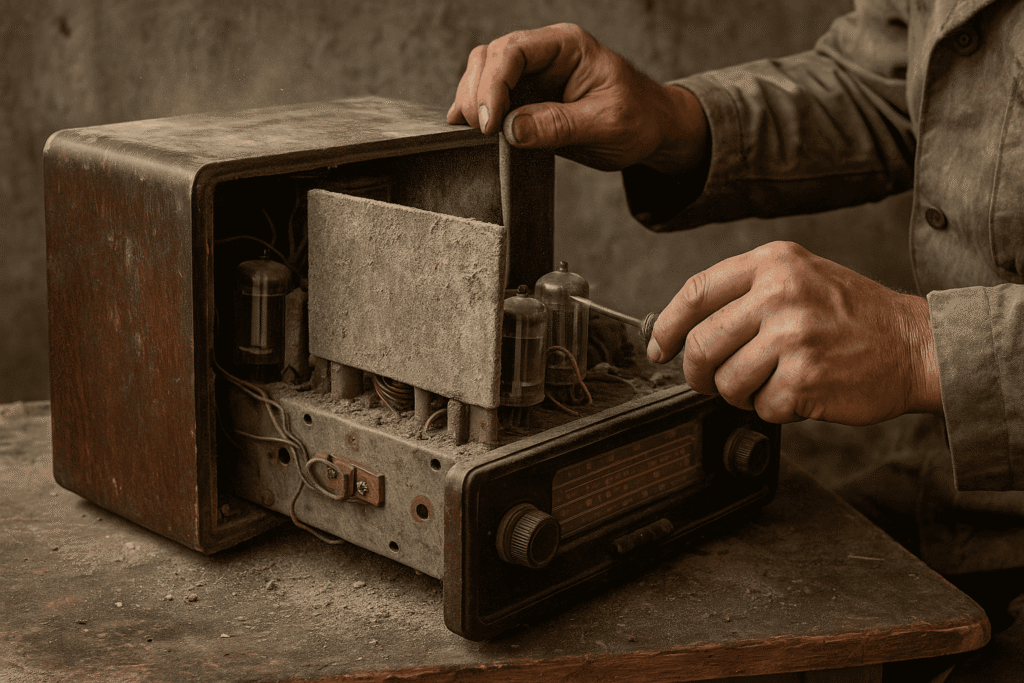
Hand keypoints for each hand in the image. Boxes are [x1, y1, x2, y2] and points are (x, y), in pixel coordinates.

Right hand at [447, 23, 708, 173]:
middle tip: (477, 131)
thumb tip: (510, 130)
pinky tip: (466, 131)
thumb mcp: (606, 124)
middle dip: (477, 92)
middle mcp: (546, 53)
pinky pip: (491, 97)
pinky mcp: (527, 98)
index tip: (489, 124)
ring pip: (484, 73)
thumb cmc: (639, 120)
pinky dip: (476, 111)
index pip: (515, 51)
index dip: (494, 85)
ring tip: (470, 132)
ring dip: (471, 100)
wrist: (653, 131)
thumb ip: (559, 125)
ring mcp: (534, 74)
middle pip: (491, 57)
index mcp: (568, 46)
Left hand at [647, 241, 942, 424]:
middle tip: (710, 382)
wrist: (916, 345)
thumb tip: (685, 327)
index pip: (696, 292)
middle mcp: (779, 294)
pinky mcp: (804, 378)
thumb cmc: (853, 316)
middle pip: (702, 344)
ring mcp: (792, 336)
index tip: (659, 348)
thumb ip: (746, 292)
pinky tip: (800, 392)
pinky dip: (775, 409)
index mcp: (772, 263)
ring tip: (770, 384)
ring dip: (741, 395)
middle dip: (698, 374)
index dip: (668, 326)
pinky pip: (761, 407)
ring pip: (726, 382)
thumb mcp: (800, 277)